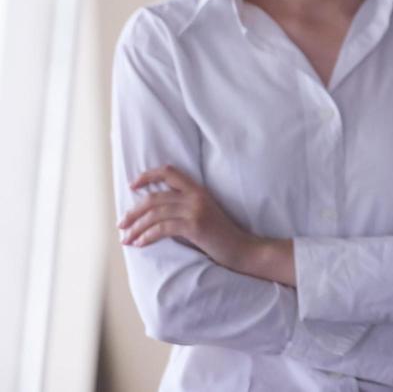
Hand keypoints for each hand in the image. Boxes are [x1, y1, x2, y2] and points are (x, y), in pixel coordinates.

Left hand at [119, 165, 286, 280]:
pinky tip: (140, 243)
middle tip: (121, 224)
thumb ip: (183, 208)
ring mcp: (196, 210)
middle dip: (133, 212)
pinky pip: (163, 229)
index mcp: (198, 190)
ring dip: (136, 227)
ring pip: (155, 214)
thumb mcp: (203, 214)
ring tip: (126, 238)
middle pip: (155, 197)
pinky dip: (147, 236)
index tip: (132, 185)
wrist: (242, 249)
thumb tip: (153, 213)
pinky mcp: (195, 226)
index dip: (148, 175)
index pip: (170, 172)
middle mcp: (196, 196)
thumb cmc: (219, 236)